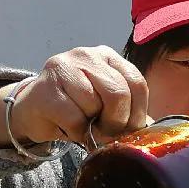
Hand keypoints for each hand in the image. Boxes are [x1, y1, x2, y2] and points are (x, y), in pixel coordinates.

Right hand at [7, 46, 149, 145]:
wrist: (33, 110)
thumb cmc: (76, 108)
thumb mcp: (106, 104)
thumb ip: (130, 111)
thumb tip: (155, 130)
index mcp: (108, 57)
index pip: (137, 83)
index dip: (136, 114)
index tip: (126, 129)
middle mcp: (86, 55)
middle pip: (118, 93)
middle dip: (115, 122)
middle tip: (104, 132)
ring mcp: (63, 67)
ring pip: (93, 105)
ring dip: (91, 127)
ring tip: (81, 123)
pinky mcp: (44, 88)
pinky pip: (73, 118)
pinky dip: (75, 132)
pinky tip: (66, 126)